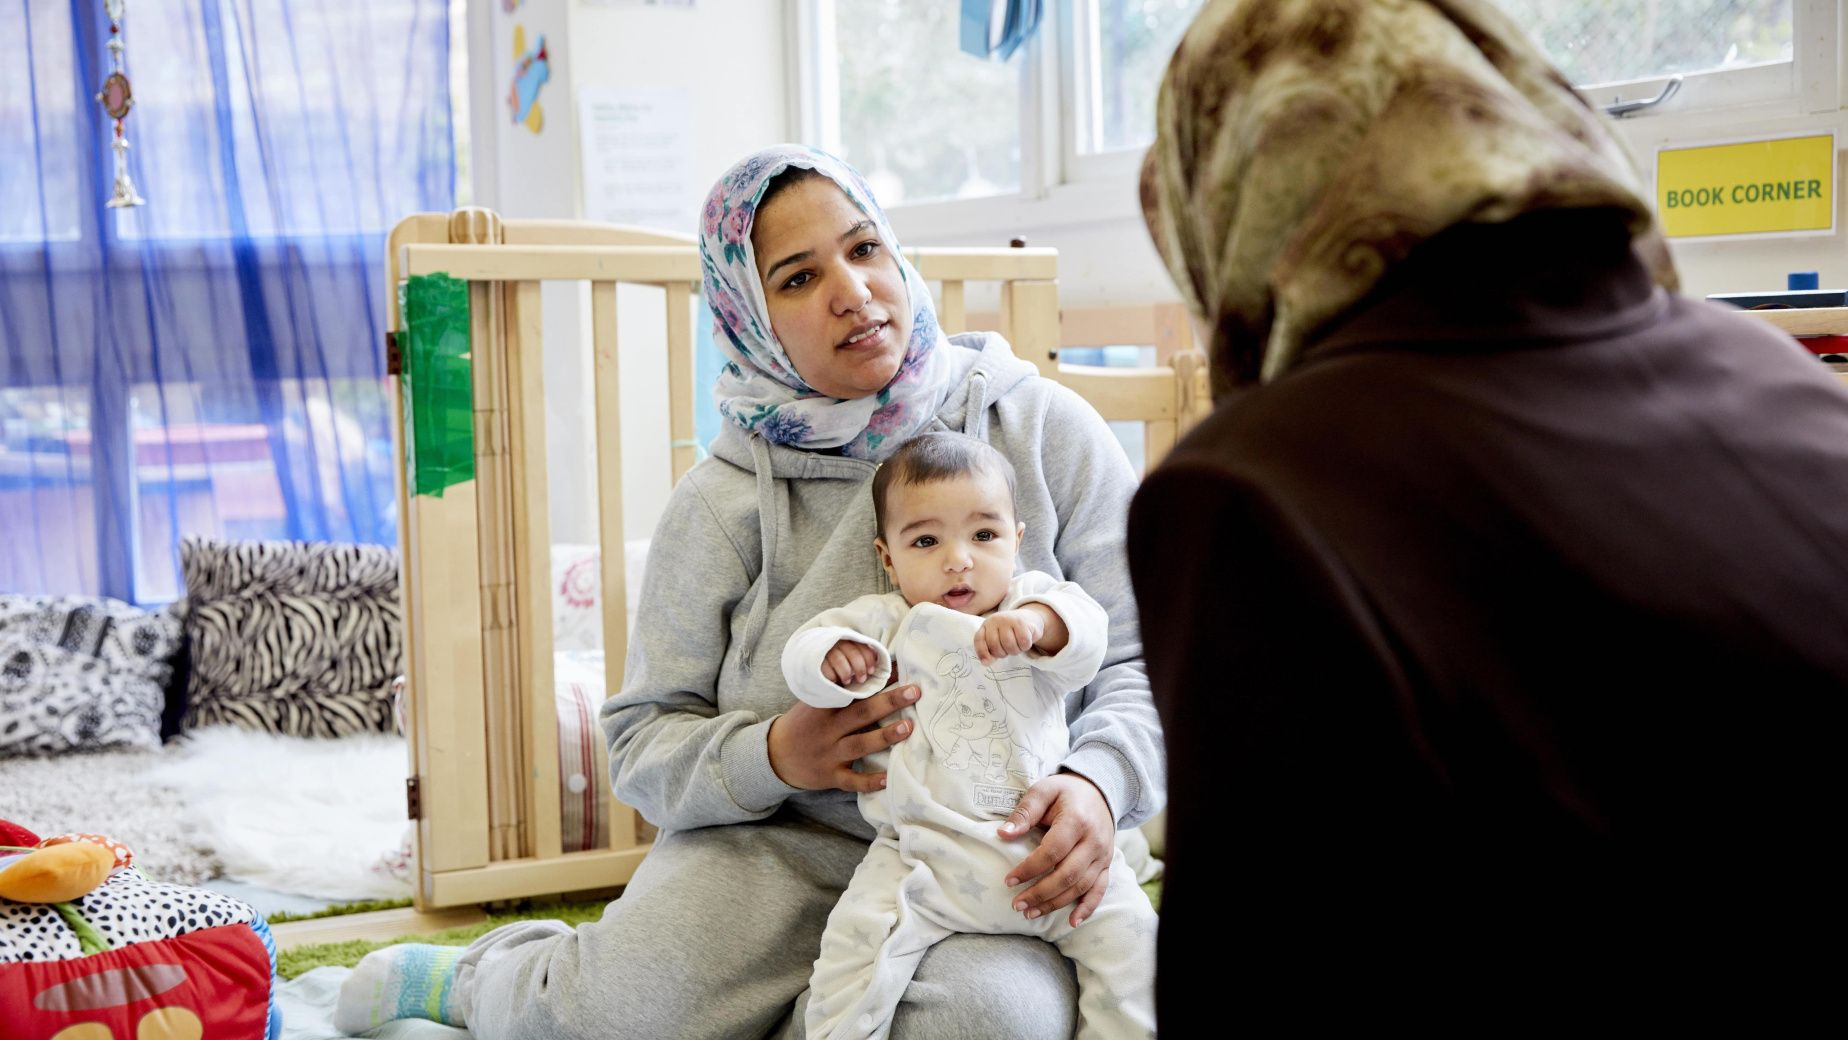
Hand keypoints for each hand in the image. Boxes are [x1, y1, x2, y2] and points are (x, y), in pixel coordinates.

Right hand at [767, 684, 918, 792]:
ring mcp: (829, 754)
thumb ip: (840, 691)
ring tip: (907, 727)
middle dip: (889, 702)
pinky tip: (886, 779)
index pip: (852, 690)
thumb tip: (877, 672)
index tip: (897, 668)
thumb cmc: (804, 724)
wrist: (775, 755)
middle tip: (914, 692)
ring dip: (885, 736)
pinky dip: (868, 781)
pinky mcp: (830, 776)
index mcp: (824, 707)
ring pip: (860, 745)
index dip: (874, 680)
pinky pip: (851, 780)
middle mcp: (827, 729)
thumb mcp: (815, 702)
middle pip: (861, 714)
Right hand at [821, 639, 881, 686]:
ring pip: (838, 659)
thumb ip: (865, 657)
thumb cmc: (839, 662)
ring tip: (847, 682)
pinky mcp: (815, 659)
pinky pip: (824, 667)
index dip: (868, 658)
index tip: (872, 671)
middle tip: (862, 680)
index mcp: (849, 640)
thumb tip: (883, 662)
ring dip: (846, 672)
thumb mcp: (852, 657)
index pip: (862, 646)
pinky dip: (832, 676)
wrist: (813, 662)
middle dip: (859, 667)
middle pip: (851, 652)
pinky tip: (834, 681)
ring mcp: (825, 650)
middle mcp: (837, 642)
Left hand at [974, 608, 1045, 664]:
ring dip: (1014, 651)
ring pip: (1009, 644)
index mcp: (986, 625)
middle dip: (1002, 653)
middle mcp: (995, 620)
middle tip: (1008, 651)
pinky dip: (1024, 646)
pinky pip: (1023, 641)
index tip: (986, 663)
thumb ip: (990, 652)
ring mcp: (1008, 619)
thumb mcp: (996, 640)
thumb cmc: (1008, 633)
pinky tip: (1024, 643)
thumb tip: (986, 663)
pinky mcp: (1021, 622)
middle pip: (994, 644)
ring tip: (1016, 647)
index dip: (982, 652)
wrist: (1025, 618)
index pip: (979, 639)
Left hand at [999, 772, 1114, 925]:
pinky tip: (1071, 922)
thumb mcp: (1043, 790)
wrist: (1099, 792)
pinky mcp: (1106, 864)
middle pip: (1067, 875)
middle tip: (1016, 905)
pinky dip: (1087, 908)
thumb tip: (1003, 834)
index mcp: (1077, 821)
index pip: (1052, 852)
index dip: (1029, 869)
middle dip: (1040, 893)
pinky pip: (1099, 890)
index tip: (1008, 880)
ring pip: (1080, 887)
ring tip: (1030, 913)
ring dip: (1055, 904)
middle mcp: (1094, 841)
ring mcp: (1103, 855)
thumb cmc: (1065, 792)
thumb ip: (1025, 811)